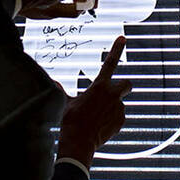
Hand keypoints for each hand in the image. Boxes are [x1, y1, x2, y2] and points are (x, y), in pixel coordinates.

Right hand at [55, 36, 130, 167]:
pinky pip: (118, 117)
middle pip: (127, 84)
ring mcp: (118, 109)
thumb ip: (62, 89)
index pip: (110, 63)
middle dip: (122, 86)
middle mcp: (112, 95)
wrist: (78, 141)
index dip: (116, 49)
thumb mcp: (65, 102)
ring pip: (119, 103)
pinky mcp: (121, 121)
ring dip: (112, 106)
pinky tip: (99, 125)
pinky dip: (111, 119)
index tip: (122, 37)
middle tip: (112, 93)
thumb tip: (52, 81)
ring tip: (96, 117)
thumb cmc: (70, 120)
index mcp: (99, 86)